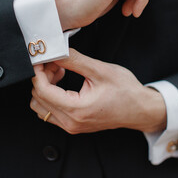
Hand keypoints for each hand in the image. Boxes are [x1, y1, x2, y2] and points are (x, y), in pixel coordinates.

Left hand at [30, 49, 166, 133]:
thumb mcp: (100, 70)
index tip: (41, 59)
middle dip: (42, 77)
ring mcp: (71, 125)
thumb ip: (74, 60)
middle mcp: (71, 122)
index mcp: (77, 109)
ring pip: (41, 107)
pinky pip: (50, 112)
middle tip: (55, 62)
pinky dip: (51, 96)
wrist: (140, 109)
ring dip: (45, 87)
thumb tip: (54, 52)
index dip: (38, 72)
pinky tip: (62, 83)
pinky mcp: (73, 124)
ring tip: (60, 72)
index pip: (42, 90)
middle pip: (38, 98)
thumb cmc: (126, 92)